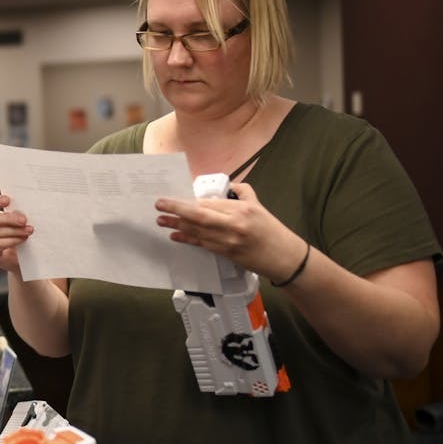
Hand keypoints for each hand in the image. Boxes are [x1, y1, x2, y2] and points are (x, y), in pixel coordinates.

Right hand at [0, 194, 32, 275]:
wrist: (15, 258)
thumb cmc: (13, 235)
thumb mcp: (13, 223)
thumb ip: (14, 215)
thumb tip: (22, 212)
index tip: (8, 200)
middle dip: (8, 218)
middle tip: (23, 220)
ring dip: (14, 231)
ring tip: (28, 230)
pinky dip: (12, 241)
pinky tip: (22, 239)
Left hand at [154, 182, 301, 281]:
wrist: (283, 257)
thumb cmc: (270, 230)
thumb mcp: (258, 205)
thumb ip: (241, 192)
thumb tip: (224, 186)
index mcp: (241, 209)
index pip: (208, 203)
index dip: (188, 201)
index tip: (173, 198)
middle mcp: (233, 224)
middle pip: (198, 216)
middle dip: (176, 210)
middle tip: (159, 205)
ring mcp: (229, 241)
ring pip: (197, 231)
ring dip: (177, 225)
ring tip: (161, 220)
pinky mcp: (226, 254)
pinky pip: (202, 244)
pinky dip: (187, 239)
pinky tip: (175, 235)